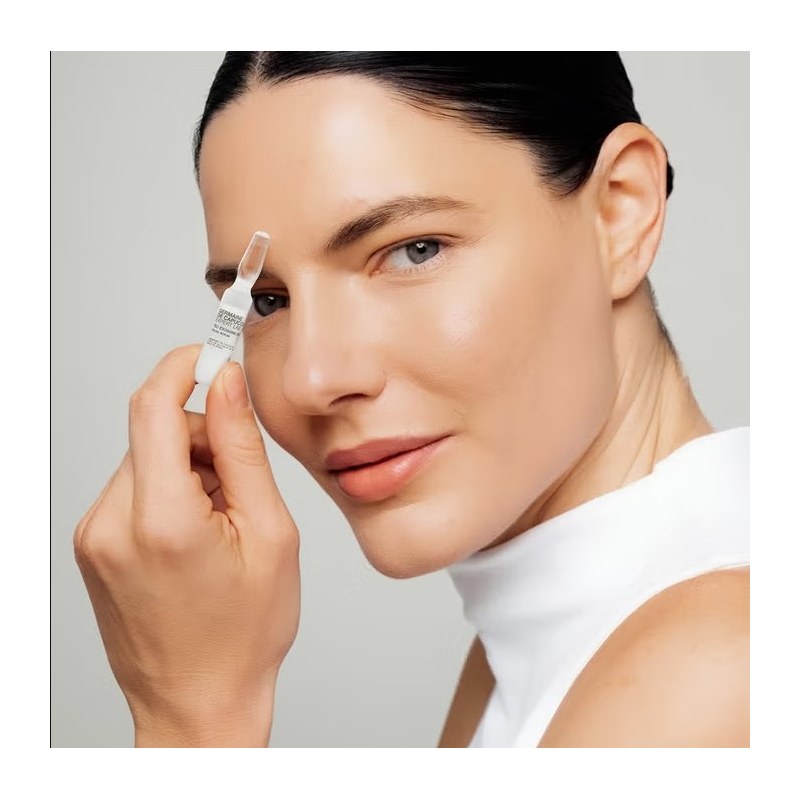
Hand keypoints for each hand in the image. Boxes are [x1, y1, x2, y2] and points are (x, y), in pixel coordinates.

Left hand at [73, 344, 300, 744]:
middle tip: (239, 484)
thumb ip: (241, 450)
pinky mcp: (93, 545)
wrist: (198, 704)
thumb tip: (226, 385)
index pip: (154, 405)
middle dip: (202, 436)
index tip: (213, 355)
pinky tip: (195, 536)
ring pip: (146, 458)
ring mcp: (95, 536)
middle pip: (154, 430)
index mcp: (161, 520)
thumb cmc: (244, 634)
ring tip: (219, 524)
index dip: (184, 365)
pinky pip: (133, 488)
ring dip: (187, 468)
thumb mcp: (269, 534)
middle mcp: (112, 523)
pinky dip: (169, 491)